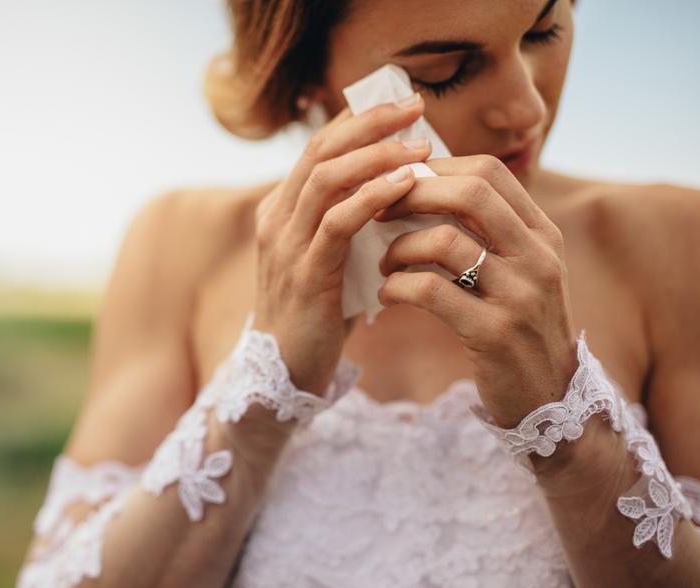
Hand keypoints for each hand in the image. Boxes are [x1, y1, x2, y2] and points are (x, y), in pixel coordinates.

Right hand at [252, 92, 432, 396]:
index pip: (320, 147)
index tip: (403, 104)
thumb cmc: (319, 314)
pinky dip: (372, 199)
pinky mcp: (305, 274)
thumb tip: (407, 189)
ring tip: (422, 146)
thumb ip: (353, 224)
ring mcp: (286, 245)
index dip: (360, 120)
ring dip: (377, 156)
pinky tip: (406, 186)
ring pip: (327, 179)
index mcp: (282, 210)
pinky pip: (338, 223)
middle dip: (370, 122)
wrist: (286, 372)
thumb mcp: (334, 258)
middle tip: (415, 106)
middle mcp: (277, 218)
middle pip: (321, 150)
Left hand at [373, 154, 579, 427]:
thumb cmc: (519, 326)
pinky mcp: (494, 333)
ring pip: (444, 241)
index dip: (436, 167)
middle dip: (413, 194)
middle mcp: (537, 256)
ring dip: (399, 247)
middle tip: (378, 212)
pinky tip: (387, 294)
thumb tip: (429, 184)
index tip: (399, 183)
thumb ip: (490, 230)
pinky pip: (431, 292)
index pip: (488, 171)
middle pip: (469, 192)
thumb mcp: (520, 271)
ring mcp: (519, 295)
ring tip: (384, 263)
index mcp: (541, 233)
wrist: (549, 397)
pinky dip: (397, 287)